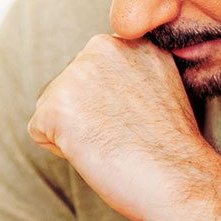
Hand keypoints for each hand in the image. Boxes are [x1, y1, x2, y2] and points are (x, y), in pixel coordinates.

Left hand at [27, 33, 214, 220]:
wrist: (180, 180)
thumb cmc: (173, 149)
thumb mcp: (161, 88)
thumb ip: (128, 73)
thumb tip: (100, 83)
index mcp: (130, 40)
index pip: (94, 72)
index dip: (110, 105)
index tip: (137, 121)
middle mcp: (102, 47)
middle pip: (68, 86)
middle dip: (87, 115)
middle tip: (125, 135)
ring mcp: (76, 74)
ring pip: (52, 108)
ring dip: (74, 132)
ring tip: (113, 143)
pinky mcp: (56, 105)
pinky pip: (40, 132)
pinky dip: (61, 151)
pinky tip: (96, 152)